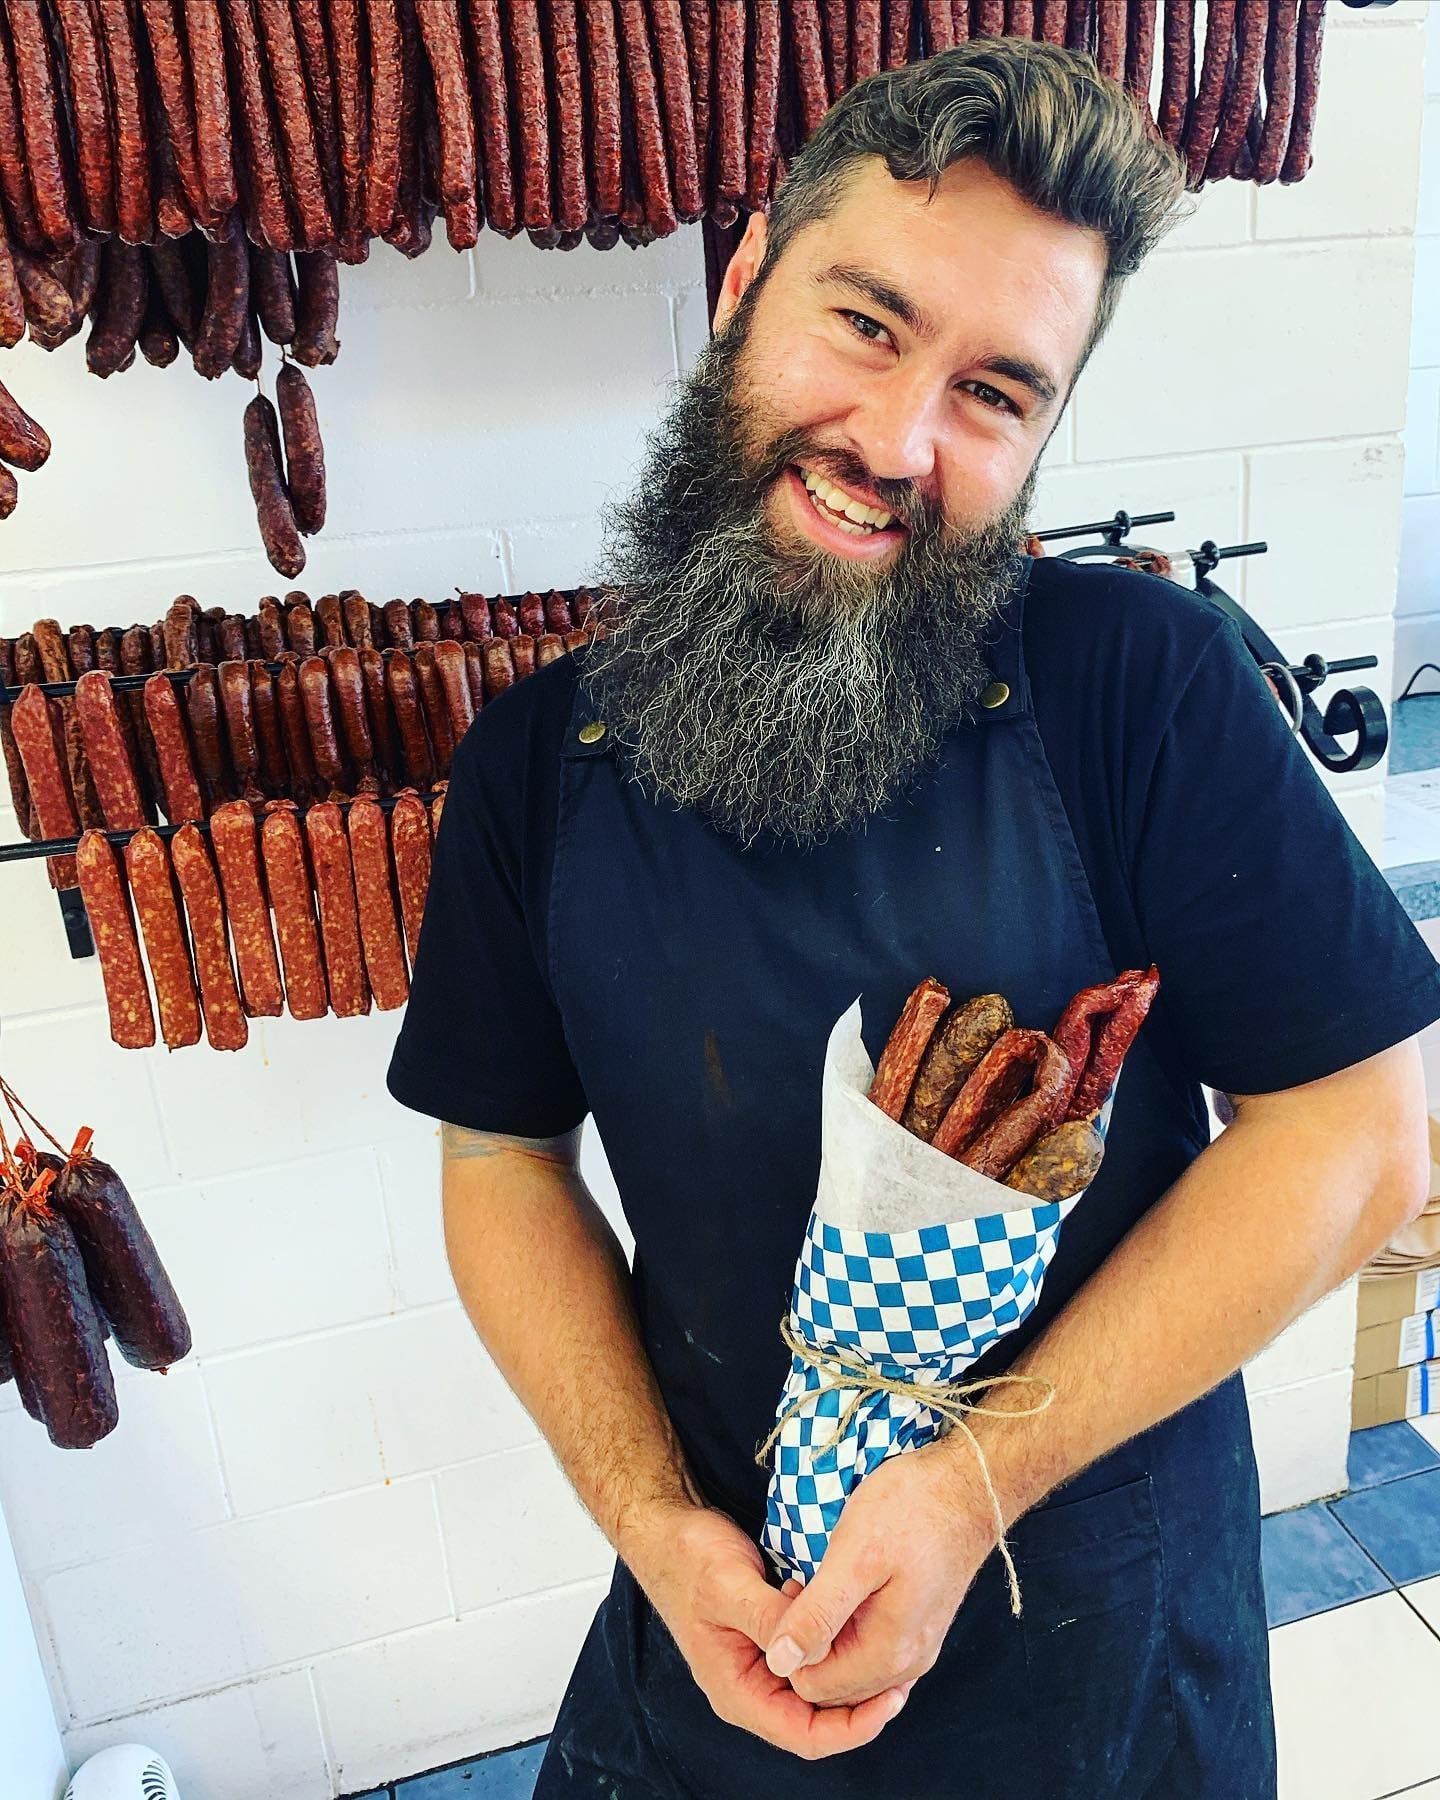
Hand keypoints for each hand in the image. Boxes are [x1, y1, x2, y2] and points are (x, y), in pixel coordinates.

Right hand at [622, 1501, 909, 1758]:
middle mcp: (751, 1687)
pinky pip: (812, 1656)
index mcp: (737, 1691)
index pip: (805, 1736)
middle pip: (818, 1719)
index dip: (853, 1727)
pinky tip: (852, 1613)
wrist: (669, 1531)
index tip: (890, 1700)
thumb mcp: (731, 1586)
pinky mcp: (770, 1640)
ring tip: (884, 1641)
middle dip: (861, 1700)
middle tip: (901, 1672)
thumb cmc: (689, 1559)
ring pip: (818, 1687)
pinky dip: (835, 1642)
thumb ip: (772, 1620)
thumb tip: (814, 1650)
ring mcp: (761, 1665)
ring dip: (850, 1670)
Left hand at [762, 1439, 998, 1707]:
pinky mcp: (922, 1632)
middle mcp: (907, 1666)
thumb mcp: (853, 1556)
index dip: (788, 1645)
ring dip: (827, 1638)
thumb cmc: (909, 1510)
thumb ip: (818, 1614)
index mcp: (887, 1654)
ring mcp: (918, 1651)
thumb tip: (778, 1662)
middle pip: (833, 1685)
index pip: (812, 1686)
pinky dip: (849, 1633)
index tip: (791, 1594)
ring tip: (820, 1583)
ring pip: (851, 1671)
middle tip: (802, 1585)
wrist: (967, 1487)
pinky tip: (845, 1593)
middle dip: (807, 1645)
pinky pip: (872, 1654)